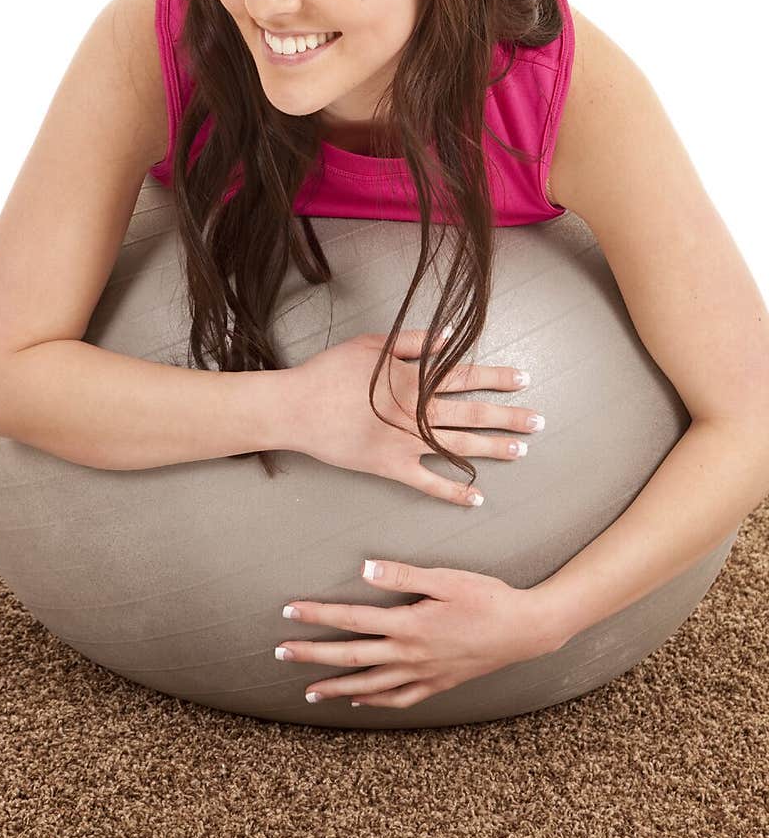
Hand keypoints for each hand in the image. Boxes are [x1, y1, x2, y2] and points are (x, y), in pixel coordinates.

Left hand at [274, 559, 563, 709]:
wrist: (525, 630)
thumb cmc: (487, 597)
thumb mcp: (446, 578)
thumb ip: (402, 575)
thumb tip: (363, 570)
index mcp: (408, 624)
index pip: (351, 620)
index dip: (317, 615)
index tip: (288, 612)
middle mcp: (410, 654)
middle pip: (351, 657)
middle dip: (313, 655)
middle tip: (280, 653)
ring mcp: (424, 673)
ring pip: (370, 685)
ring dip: (337, 688)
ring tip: (310, 691)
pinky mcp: (438, 683)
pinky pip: (400, 698)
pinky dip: (376, 702)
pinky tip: (362, 702)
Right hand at [285, 329, 543, 508]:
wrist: (297, 407)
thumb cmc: (331, 371)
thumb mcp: (371, 345)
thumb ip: (413, 342)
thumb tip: (449, 338)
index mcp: (415, 378)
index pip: (466, 376)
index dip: (497, 378)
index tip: (524, 379)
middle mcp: (418, 411)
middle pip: (473, 412)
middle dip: (509, 416)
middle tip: (539, 421)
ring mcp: (407, 442)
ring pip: (460, 446)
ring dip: (493, 448)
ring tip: (521, 450)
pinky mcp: (390, 466)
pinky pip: (429, 483)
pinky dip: (453, 492)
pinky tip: (477, 498)